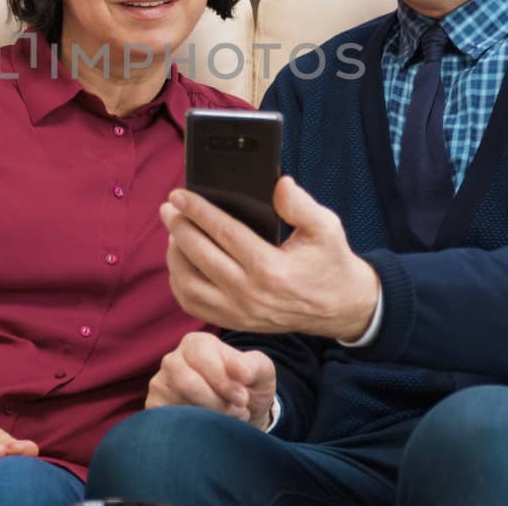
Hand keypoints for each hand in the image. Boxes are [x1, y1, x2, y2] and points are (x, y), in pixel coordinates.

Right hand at [146, 331, 276, 427]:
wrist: (239, 410)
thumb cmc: (248, 385)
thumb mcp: (260, 371)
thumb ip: (252, 366)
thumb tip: (241, 372)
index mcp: (196, 343)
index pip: (203, 359)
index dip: (224, 382)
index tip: (243, 399)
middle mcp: (173, 360)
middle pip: (186, 382)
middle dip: (216, 403)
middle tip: (237, 413)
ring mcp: (160, 384)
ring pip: (177, 405)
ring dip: (208, 419)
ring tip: (227, 420)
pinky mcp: (155, 407)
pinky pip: (167, 422)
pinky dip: (192, 430)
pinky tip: (207, 427)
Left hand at [163, 175, 378, 339]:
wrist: (339, 307)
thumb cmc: (329, 261)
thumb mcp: (326, 227)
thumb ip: (301, 205)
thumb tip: (279, 184)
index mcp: (272, 268)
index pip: (224, 233)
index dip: (198, 211)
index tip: (179, 195)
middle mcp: (251, 294)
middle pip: (200, 256)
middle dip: (178, 228)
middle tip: (168, 208)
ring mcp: (240, 313)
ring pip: (189, 284)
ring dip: (174, 256)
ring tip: (173, 233)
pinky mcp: (235, 323)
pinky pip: (194, 305)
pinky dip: (179, 283)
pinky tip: (180, 262)